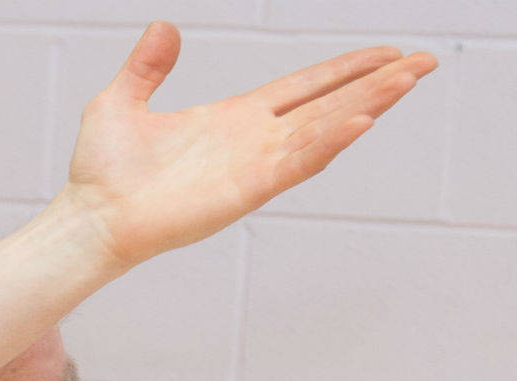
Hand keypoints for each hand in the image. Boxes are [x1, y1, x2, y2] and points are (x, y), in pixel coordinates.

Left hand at [59, 23, 435, 265]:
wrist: (91, 216)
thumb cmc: (103, 171)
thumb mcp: (123, 100)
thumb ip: (148, 66)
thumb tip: (164, 27)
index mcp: (236, 118)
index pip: (306, 87)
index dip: (346, 70)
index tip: (387, 54)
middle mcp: (255, 140)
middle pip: (331, 104)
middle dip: (379, 83)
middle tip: (425, 62)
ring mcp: (255, 165)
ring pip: (326, 129)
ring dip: (369, 103)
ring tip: (408, 79)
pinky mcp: (246, 189)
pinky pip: (298, 162)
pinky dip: (331, 141)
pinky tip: (363, 120)